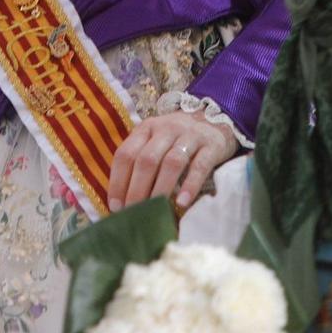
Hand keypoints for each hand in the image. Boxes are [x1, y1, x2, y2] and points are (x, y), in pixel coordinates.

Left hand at [107, 112, 237, 212]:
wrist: (216, 120)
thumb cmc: (178, 138)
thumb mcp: (156, 140)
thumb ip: (140, 160)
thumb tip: (122, 199)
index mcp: (147, 129)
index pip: (126, 154)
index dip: (118, 181)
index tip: (115, 206)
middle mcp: (166, 129)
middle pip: (147, 160)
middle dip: (136, 189)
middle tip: (134, 212)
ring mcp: (190, 136)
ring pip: (171, 163)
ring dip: (160, 189)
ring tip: (154, 210)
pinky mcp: (211, 146)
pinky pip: (199, 167)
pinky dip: (190, 185)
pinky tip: (182, 202)